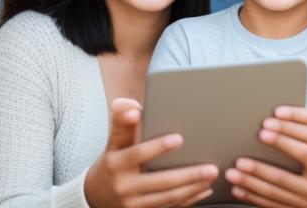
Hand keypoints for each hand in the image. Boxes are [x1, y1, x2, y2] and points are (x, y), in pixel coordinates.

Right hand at [85, 98, 218, 207]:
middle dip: (188, 175)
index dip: (158, 147)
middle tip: (211, 168)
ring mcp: (133, 204)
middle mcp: (124, 185)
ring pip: (168, 198)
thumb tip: (133, 108)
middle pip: (160, 181)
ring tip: (211, 177)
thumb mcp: (112, 142)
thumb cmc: (111, 162)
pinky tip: (204, 191)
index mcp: (116, 163)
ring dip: (193, 189)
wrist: (95, 196)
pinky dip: (189, 200)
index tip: (179, 139)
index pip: (138, 154)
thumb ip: (122, 121)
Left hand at [224, 106, 306, 207]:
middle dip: (280, 142)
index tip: (273, 115)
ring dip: (255, 177)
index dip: (294, 124)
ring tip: (234, 170)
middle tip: (258, 135)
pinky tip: (238, 189)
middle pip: (302, 155)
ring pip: (281, 184)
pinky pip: (273, 203)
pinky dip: (253, 196)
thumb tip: (276, 114)